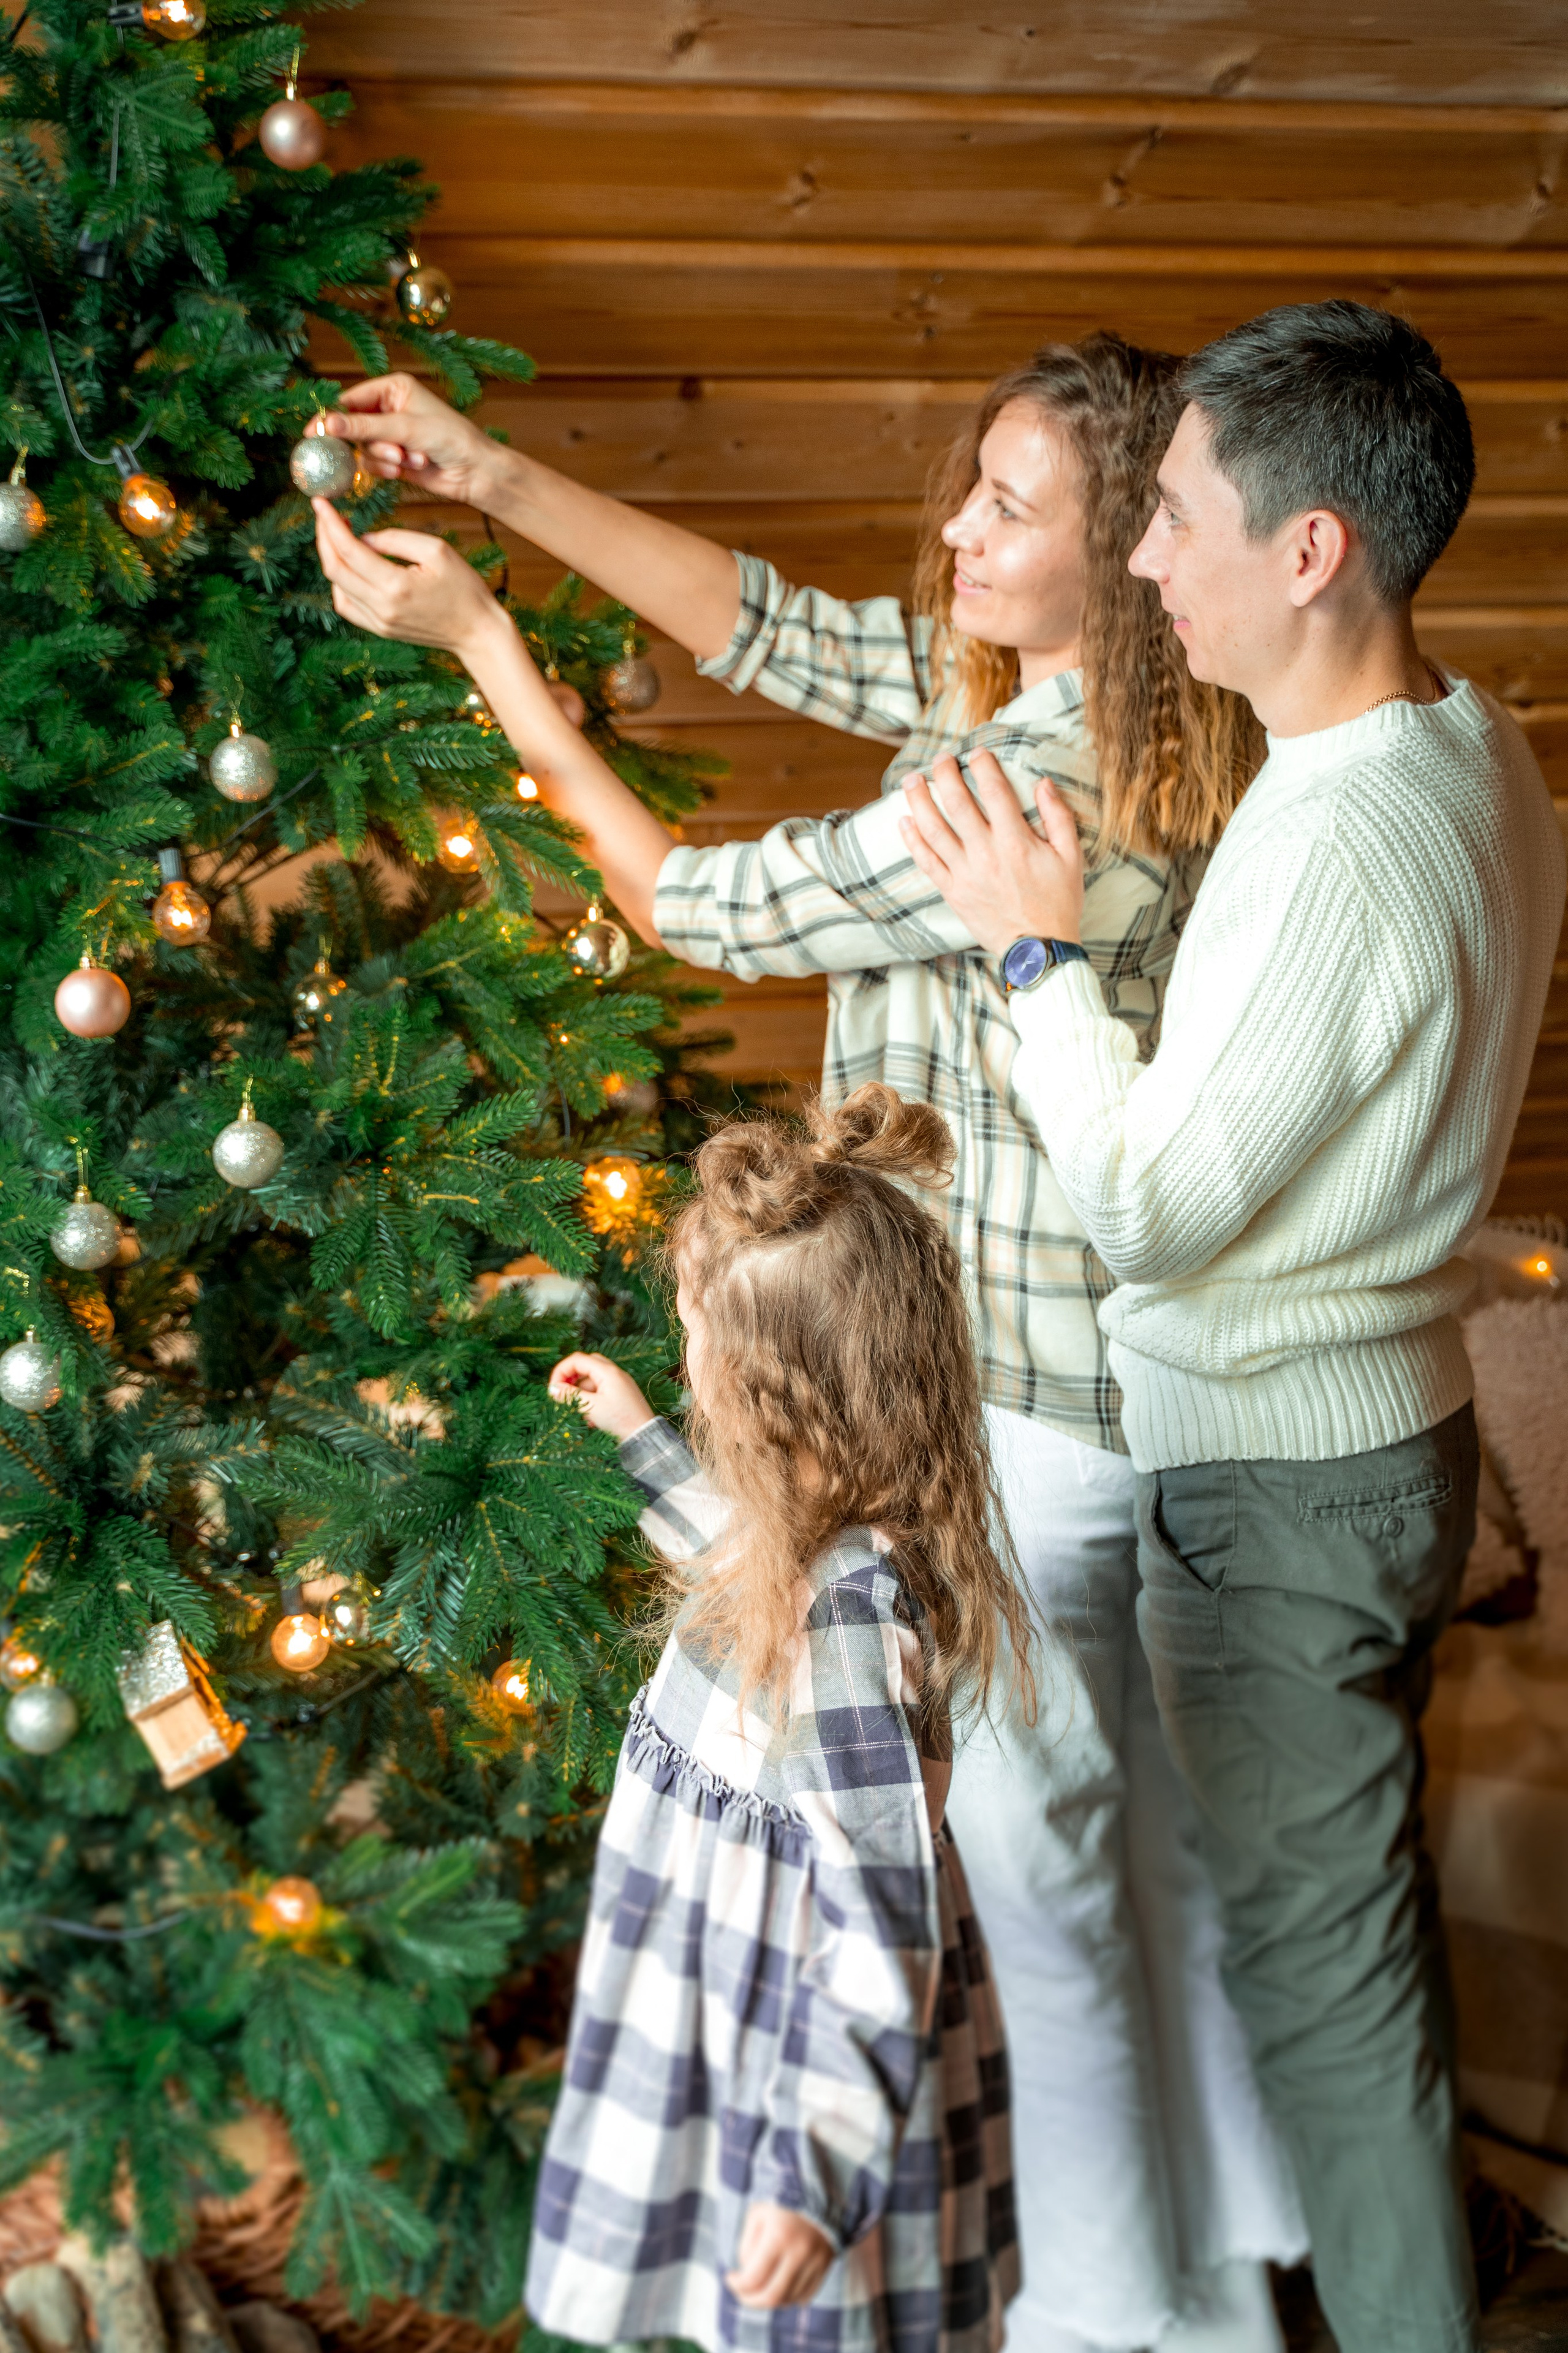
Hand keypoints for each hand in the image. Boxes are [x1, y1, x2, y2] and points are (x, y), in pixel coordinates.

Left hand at [313, 498, 517, 668]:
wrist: (477, 632)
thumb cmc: (464, 587)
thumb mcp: (436, 550)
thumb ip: (395, 539)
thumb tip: (363, 538)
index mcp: (396, 585)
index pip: (348, 550)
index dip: (329, 523)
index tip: (320, 501)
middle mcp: (382, 608)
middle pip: (334, 569)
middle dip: (324, 537)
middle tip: (325, 515)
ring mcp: (379, 623)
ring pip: (337, 587)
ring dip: (332, 559)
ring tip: (339, 538)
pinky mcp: (381, 630)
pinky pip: (347, 605)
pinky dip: (341, 583)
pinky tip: (350, 568)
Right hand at [322, 373, 506, 507]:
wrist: (475, 471)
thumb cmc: (449, 438)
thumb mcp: (405, 427)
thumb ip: (364, 426)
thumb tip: (327, 424)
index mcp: (393, 388)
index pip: (351, 399)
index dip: (332, 417)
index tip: (314, 432)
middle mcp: (388, 408)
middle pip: (353, 425)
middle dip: (369, 442)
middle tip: (385, 452)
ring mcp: (390, 434)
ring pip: (363, 448)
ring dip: (383, 458)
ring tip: (407, 460)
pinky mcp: (393, 458)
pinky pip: (373, 464)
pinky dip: (386, 469)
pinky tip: (407, 469)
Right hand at [548, 1352, 654, 1442]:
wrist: (643, 1436)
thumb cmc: (619, 1420)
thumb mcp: (591, 1407)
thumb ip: (570, 1395)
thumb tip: (552, 1389)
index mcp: (608, 1372)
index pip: (577, 1359)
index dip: (561, 1371)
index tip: (553, 1389)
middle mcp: (614, 1373)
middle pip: (586, 1365)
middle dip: (571, 1379)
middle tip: (563, 1394)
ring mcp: (619, 1382)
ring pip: (592, 1379)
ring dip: (581, 1393)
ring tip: (581, 1413)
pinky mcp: (621, 1393)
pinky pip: (601, 1389)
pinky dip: (592, 1399)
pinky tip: (591, 1418)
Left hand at [726, 2202, 835, 2309]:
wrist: (817, 2193)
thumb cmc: (781, 2204)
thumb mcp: (757, 2215)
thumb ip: (746, 2245)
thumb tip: (746, 2274)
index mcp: (780, 2236)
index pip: (754, 2278)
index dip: (737, 2285)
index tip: (730, 2278)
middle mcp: (800, 2253)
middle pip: (772, 2297)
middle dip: (751, 2301)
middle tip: (741, 2294)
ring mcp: (816, 2262)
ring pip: (788, 2300)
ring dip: (769, 2300)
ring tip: (759, 2289)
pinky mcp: (825, 2268)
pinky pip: (804, 2297)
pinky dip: (788, 2298)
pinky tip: (778, 2286)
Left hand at [897, 746, 1084, 957]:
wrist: (1038, 951)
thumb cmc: (1058, 904)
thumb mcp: (1071, 858)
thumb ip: (1058, 818)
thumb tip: (1043, 783)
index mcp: (1016, 841)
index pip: (994, 791)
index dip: (983, 766)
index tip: (977, 752)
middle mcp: (985, 854)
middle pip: (957, 804)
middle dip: (945, 775)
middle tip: (939, 758)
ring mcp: (965, 874)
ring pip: (934, 830)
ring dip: (919, 801)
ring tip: (911, 781)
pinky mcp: (953, 892)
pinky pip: (926, 862)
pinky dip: (913, 840)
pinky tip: (904, 821)